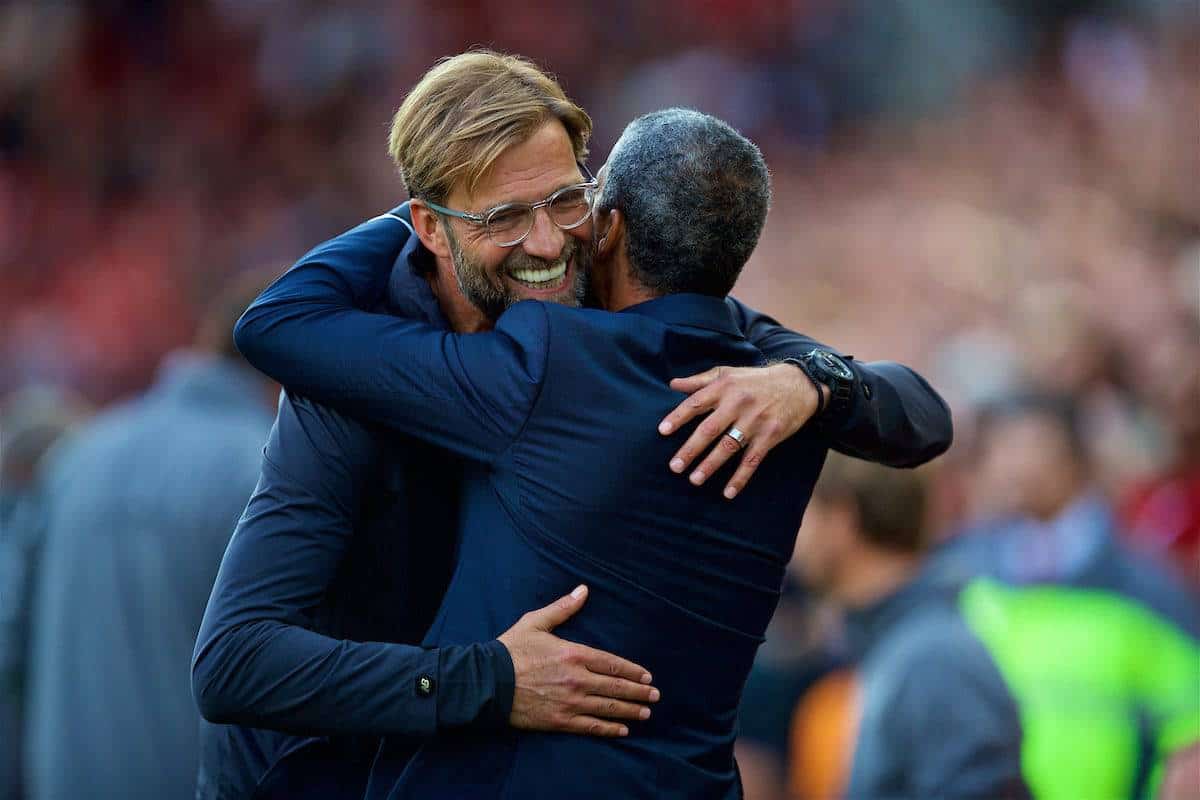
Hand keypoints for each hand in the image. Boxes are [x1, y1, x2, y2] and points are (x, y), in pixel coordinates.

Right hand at [497, 585, 659, 737]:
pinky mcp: (559, 721)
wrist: (487, 683)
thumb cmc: (510, 650)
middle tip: (655, 696)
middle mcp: (577, 679)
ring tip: (646, 714)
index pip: (612, 664)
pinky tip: (622, 730)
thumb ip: (563, 608)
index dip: (632, 671)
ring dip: (629, 711)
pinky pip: (590, 727)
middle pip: (615, 687)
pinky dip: (609, 729)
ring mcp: (569, 702)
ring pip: (607, 708)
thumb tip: (583, 590)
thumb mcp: (536, 622)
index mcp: (573, 654)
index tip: (647, 676)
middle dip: (638, 693)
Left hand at [657, 363, 827, 499]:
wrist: (799, 383)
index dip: (678, 417)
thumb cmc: (756, 380)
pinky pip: (752, 460)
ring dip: (710, 465)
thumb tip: (672, 384)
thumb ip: (700, 380)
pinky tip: (728, 492)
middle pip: (709, 429)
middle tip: (674, 467)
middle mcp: (738, 403)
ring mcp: (755, 421)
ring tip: (694, 480)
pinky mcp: (770, 436)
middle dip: (690, 449)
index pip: (696, 403)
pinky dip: (740, 478)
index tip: (662, 431)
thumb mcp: (728, 373)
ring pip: (728, 447)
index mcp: (724, 387)